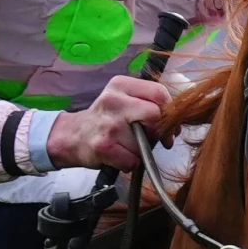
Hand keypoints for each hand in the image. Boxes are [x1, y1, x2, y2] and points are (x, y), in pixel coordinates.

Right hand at [45, 75, 170, 171]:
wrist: (72, 137)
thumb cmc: (105, 119)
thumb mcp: (122, 99)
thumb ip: (147, 102)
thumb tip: (175, 123)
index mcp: (121, 84)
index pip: (158, 92)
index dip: (170, 112)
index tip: (169, 125)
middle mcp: (113, 101)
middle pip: (155, 114)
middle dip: (159, 131)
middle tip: (154, 139)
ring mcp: (108, 124)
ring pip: (145, 142)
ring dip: (142, 151)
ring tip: (127, 147)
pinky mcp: (103, 147)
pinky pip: (133, 160)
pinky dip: (131, 163)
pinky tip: (120, 156)